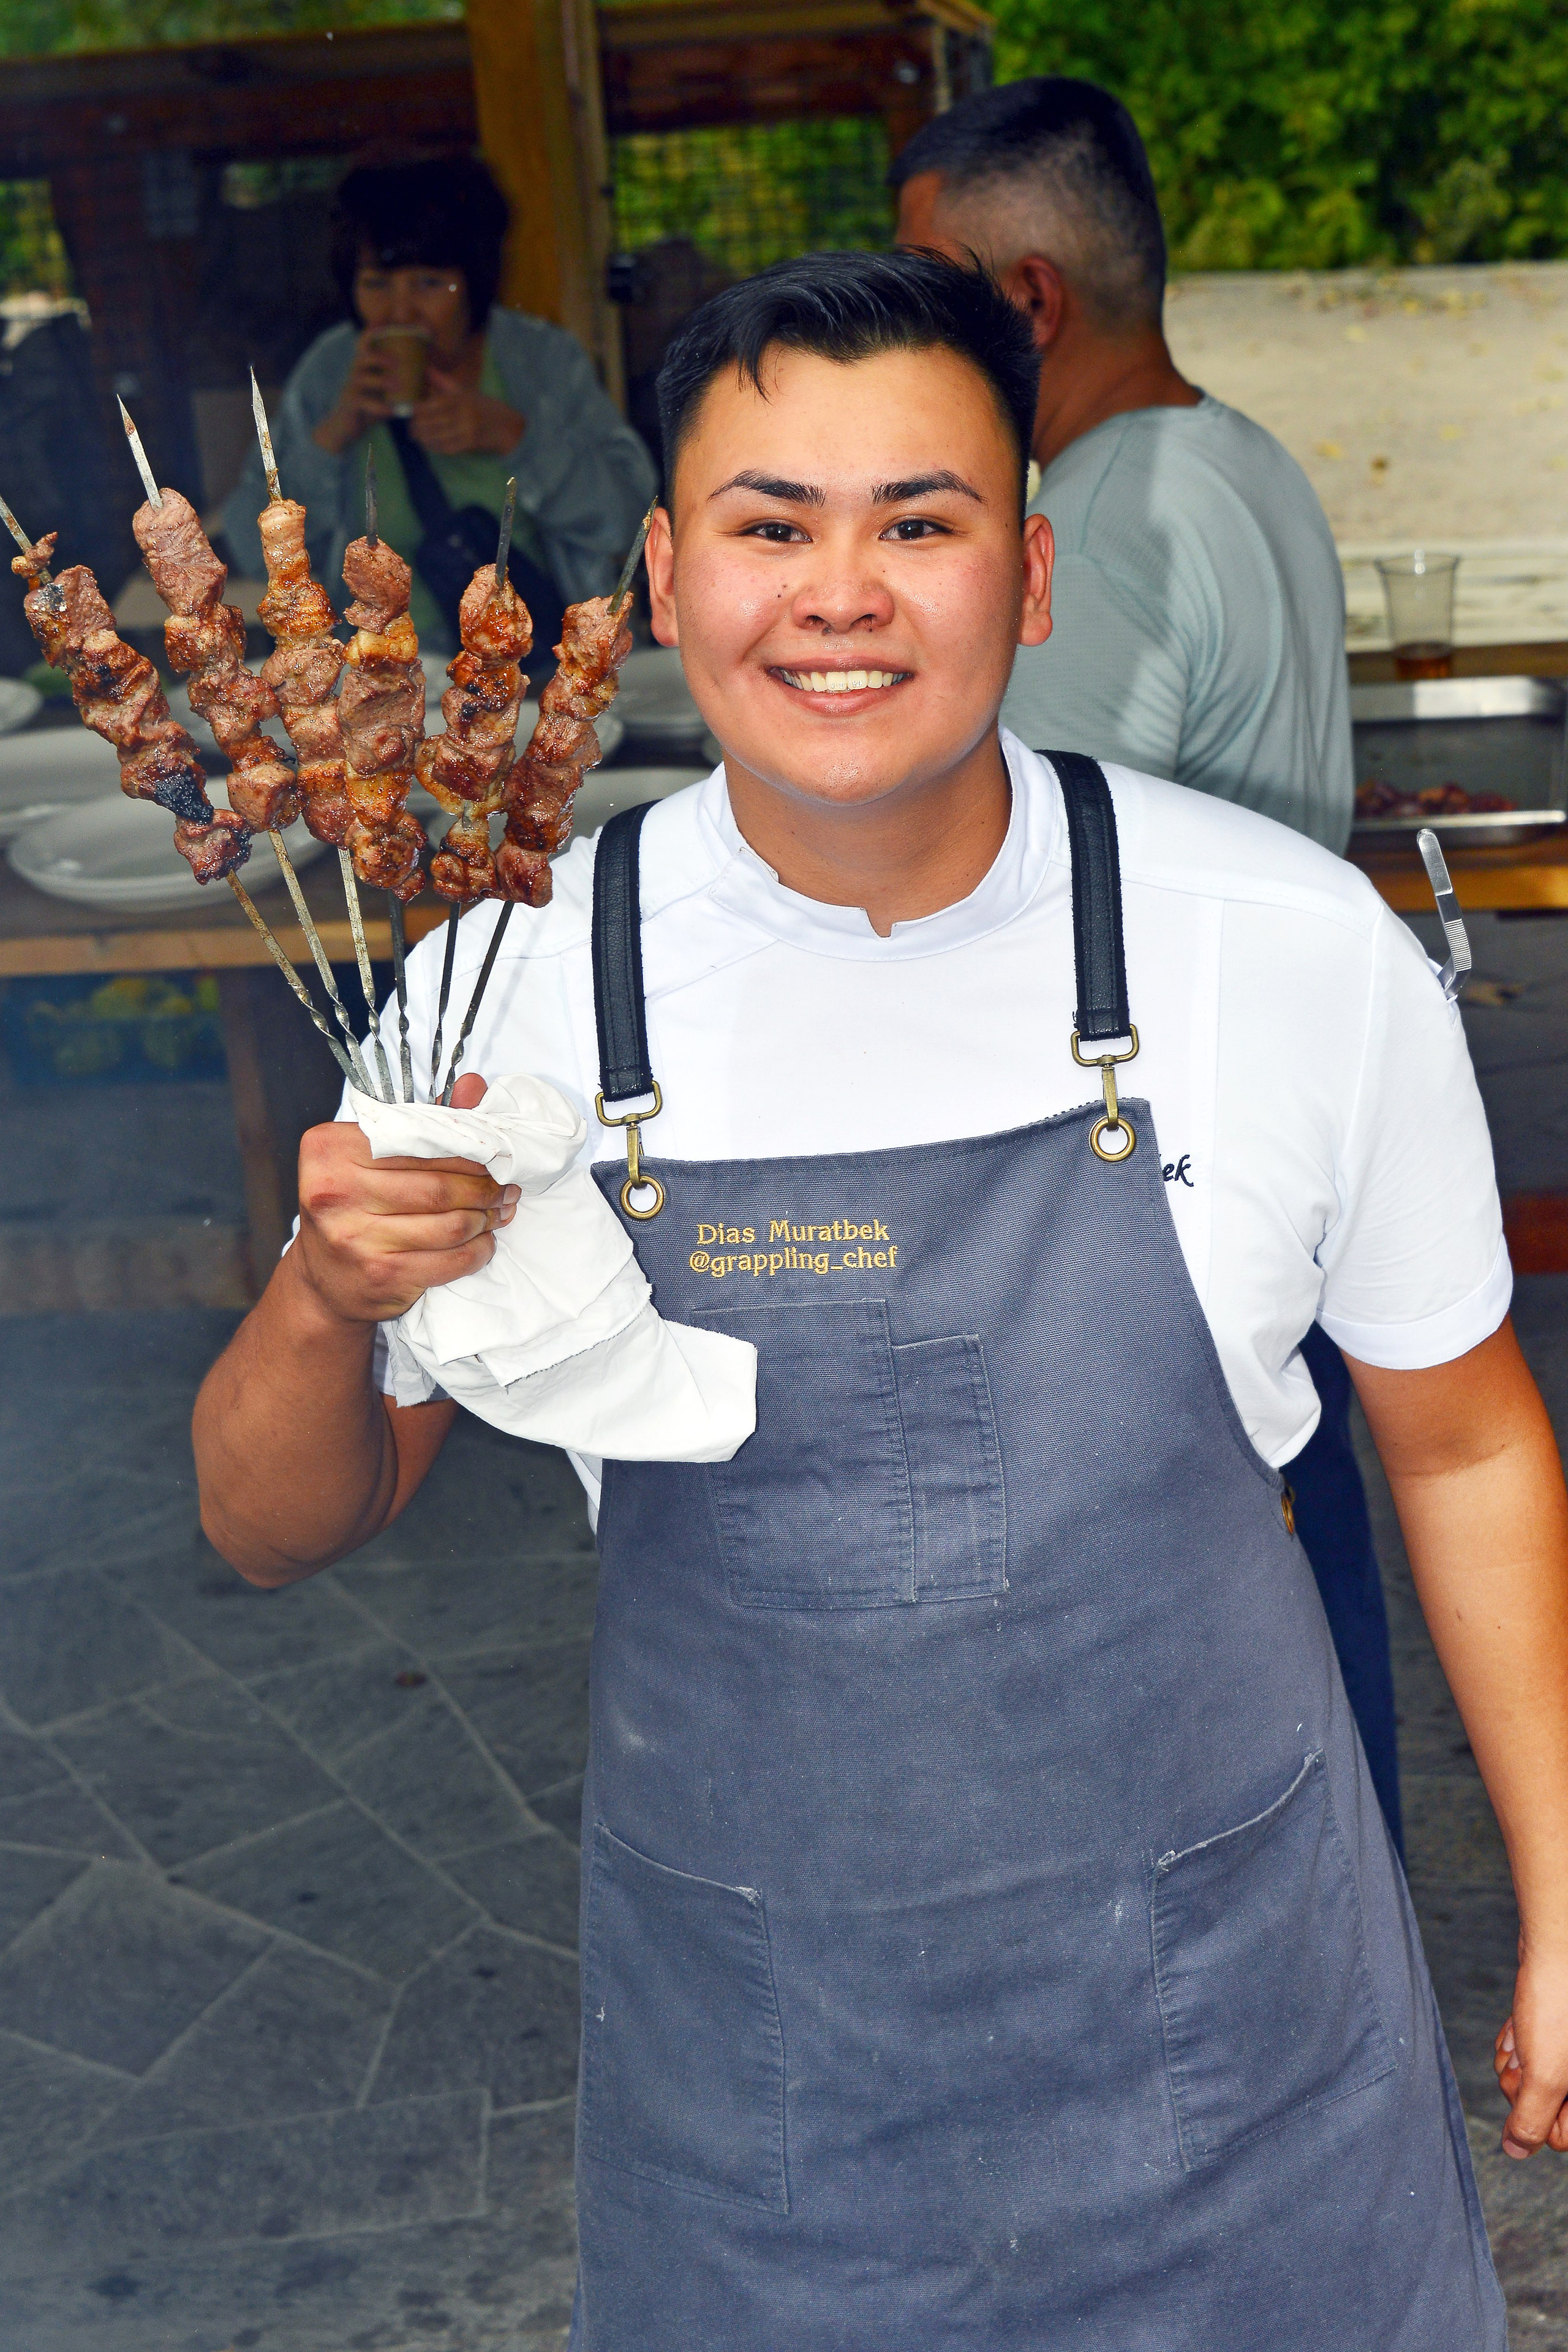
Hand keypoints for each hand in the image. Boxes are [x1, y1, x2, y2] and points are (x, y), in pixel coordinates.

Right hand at [292, 1074, 515, 1324]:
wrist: (324, 1281)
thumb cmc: (353, 1207)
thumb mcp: (372, 1157)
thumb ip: (421, 1122)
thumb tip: (474, 1086)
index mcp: (331, 1150)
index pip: (419, 1144)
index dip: (467, 1151)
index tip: (494, 1155)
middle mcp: (336, 1192)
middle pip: (438, 1187)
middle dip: (484, 1188)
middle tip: (508, 1187)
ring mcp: (356, 1238)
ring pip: (450, 1225)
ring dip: (486, 1219)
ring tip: (501, 1211)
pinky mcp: (381, 1275)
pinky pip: (449, 1260)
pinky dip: (477, 1251)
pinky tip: (485, 1242)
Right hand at [313, 331, 398, 456]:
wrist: (346, 427)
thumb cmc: (369, 406)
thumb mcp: (385, 392)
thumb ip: (402, 382)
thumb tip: (430, 377)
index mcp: (364, 365)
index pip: (365, 342)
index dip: (373, 330)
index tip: (385, 321)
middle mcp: (355, 372)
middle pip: (361, 356)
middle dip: (378, 356)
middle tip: (396, 362)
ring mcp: (351, 388)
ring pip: (361, 378)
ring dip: (380, 381)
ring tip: (397, 386)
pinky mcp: (350, 404)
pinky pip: (362, 402)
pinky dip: (378, 407)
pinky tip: (392, 412)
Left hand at [411, 364, 524, 457]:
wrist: (506, 426)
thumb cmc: (484, 407)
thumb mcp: (466, 391)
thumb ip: (444, 382)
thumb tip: (427, 369)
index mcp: (460, 398)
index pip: (433, 404)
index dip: (418, 409)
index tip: (410, 411)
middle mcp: (463, 413)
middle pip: (433, 421)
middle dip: (419, 426)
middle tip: (410, 428)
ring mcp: (467, 429)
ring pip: (438, 435)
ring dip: (424, 438)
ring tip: (416, 437)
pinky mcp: (470, 443)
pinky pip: (447, 447)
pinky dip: (435, 447)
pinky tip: (428, 445)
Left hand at [1495, 1951, 1567, 2156]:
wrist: (1559, 1947)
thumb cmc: (1560, 2008)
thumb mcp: (1545, 2077)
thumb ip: (1532, 2122)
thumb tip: (1516, 2151)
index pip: (1557, 2139)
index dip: (1538, 2114)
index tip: (1538, 2083)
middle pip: (1537, 2106)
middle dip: (1522, 2080)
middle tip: (1529, 2053)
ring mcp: (1567, 2052)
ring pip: (1527, 2076)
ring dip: (1517, 2056)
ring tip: (1527, 2031)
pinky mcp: (1555, 2031)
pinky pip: (1525, 2050)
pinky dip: (1516, 2037)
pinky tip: (1521, 2021)